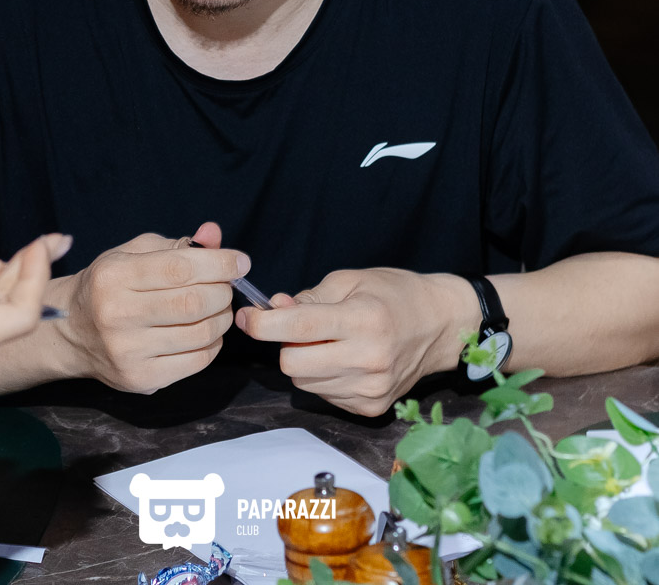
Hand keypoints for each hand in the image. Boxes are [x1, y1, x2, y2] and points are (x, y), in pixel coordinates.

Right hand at [59, 221, 249, 394]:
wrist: (73, 332)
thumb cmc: (110, 286)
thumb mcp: (134, 253)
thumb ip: (177, 244)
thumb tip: (214, 235)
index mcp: (115, 276)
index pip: (179, 268)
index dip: (219, 263)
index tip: (240, 261)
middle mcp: (118, 315)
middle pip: (194, 303)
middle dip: (223, 291)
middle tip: (226, 285)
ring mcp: (129, 351)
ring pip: (201, 334)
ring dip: (222, 317)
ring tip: (217, 307)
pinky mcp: (141, 379)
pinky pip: (197, 361)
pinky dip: (213, 343)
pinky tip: (205, 330)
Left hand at [235, 267, 476, 416]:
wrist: (441, 325)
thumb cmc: (395, 294)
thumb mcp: (351, 280)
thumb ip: (309, 298)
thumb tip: (273, 310)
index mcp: (362, 319)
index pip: (297, 328)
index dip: (263, 324)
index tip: (247, 317)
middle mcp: (368, 359)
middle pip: (292, 363)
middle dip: (285, 344)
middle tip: (300, 328)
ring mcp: (370, 389)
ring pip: (305, 383)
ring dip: (304, 362)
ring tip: (329, 342)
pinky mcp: (371, 408)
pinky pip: (325, 395)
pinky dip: (323, 377)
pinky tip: (344, 360)